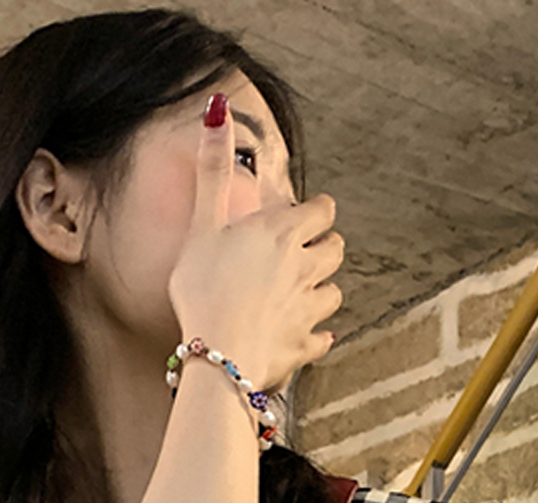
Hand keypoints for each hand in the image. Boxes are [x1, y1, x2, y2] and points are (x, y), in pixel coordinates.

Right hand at [167, 102, 342, 391]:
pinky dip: (319, 335)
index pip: (320, 210)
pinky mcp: (303, 346)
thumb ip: (212, 171)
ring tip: (307, 289)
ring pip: (335, 292)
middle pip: (335, 249)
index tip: (311, 211)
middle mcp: (304, 268)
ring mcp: (307, 310)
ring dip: (325, 287)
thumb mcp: (202, 224)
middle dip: (327, 244)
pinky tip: (313, 334)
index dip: (318, 209)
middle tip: (312, 247)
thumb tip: (217, 111)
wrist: (217, 356)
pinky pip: (323, 339)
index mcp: (282, 234)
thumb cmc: (204, 290)